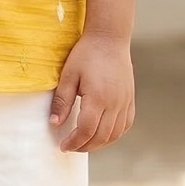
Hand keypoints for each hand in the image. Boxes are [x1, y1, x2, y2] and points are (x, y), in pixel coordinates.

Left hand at [50, 33, 134, 151]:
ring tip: (84, 143)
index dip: (74, 142)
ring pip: (115, 134)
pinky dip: (114, 135)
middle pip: (101, 136)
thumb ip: (62, 101)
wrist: (109, 38)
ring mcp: (125, 102)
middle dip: (84, 146)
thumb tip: (54, 123)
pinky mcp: (130, 99)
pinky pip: (125, 125)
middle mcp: (115, 103)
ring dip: (99, 143)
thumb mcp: (68, 75)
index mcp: (98, 98)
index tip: (63, 145)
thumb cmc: (86, 54)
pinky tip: (102, 134)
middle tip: (71, 146)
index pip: (86, 130)